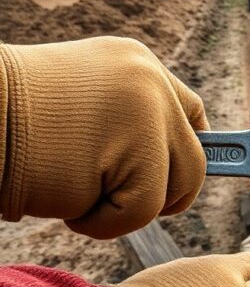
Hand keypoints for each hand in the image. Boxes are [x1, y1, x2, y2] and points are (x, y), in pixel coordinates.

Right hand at [0, 37, 207, 238]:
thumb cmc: (9, 123)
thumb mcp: (81, 107)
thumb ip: (128, 124)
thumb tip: (170, 170)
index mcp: (137, 63)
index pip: (190, 112)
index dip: (188, 151)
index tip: (171, 178)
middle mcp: (150, 83)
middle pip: (194, 160)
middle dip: (165, 194)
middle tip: (120, 204)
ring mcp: (147, 114)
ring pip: (171, 188)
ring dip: (126, 209)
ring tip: (75, 192)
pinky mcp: (135, 151)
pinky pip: (141, 211)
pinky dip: (103, 223)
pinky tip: (66, 202)